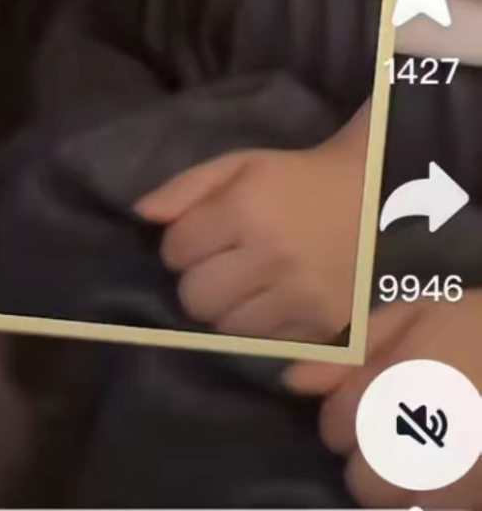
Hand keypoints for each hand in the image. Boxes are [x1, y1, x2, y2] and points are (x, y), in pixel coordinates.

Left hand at [134, 123, 365, 341]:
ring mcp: (301, 298)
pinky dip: (260, 327)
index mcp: (248, 210)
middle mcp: (274, 258)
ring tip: (247, 282)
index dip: (182, 243)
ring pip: (226, 329)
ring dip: (226, 308)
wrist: (370, 198)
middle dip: (198, 280)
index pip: (177, 251)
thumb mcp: (238, 165)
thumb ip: (185, 188)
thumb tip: (141, 215)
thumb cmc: (293, 179)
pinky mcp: (323, 328)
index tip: (202, 234)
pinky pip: (265, 346)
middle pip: (196, 298)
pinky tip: (272, 300)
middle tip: (220, 263)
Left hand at [285, 292, 481, 506]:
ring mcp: (448, 487)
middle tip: (410, 421)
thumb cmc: (481, 327)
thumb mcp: (419, 315)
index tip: (379, 394)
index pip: (335, 429)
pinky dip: (446, 494)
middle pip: (363, 480)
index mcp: (388, 397)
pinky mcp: (474, 505)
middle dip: (377, 454)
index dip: (352, 409)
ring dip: (409, 480)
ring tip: (437, 443)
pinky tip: (461, 462)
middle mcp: (410, 450)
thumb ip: (353, 352)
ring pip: (399, 503)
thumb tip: (294, 381)